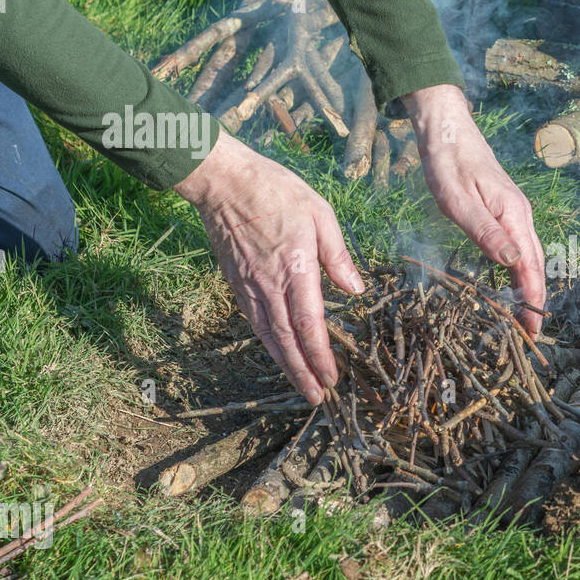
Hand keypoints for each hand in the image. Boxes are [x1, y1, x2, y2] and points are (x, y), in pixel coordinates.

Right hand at [174, 131, 363, 404]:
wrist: (223, 182)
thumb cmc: (277, 191)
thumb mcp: (320, 214)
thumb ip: (338, 255)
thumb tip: (356, 288)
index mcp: (295, 268)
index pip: (308, 324)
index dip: (319, 356)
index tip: (331, 378)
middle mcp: (269, 285)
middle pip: (286, 340)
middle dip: (302, 372)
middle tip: (317, 398)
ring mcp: (249, 286)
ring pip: (268, 336)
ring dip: (285, 365)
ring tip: (302, 386)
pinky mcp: (236, 283)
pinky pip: (254, 321)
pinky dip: (269, 344)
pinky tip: (279, 353)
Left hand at [403, 84, 546, 336]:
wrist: (446, 128)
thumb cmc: (447, 162)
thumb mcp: (458, 199)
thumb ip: (485, 232)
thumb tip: (511, 264)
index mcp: (514, 215)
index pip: (531, 266)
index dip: (533, 300)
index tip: (533, 330)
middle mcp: (520, 215)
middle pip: (535, 265)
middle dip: (535, 301)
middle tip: (529, 335)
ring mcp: (514, 213)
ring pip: (528, 257)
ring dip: (529, 288)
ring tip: (524, 318)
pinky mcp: (504, 212)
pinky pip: (517, 248)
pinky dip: (519, 272)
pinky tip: (511, 285)